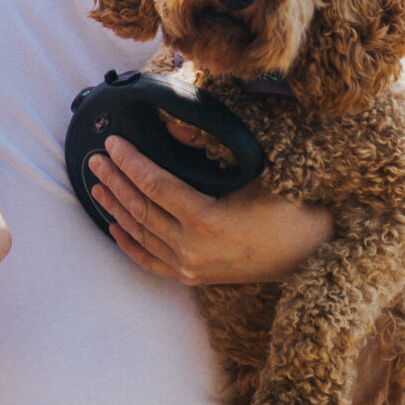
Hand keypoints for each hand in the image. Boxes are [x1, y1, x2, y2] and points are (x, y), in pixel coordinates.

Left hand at [87, 138, 331, 284]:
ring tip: (97, 185)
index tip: (113, 143)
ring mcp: (190, 267)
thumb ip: (208, 148)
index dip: (130, 163)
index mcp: (207, 220)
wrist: (309, 252)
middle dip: (115, 181)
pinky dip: (129, 243)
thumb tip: (170, 126)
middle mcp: (192, 248)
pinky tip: (113, 226)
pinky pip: (150, 261)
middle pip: (141, 209)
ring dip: (115, 208)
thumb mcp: (253, 171)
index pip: (154, 186)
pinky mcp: (193, 278)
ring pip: (140, 234)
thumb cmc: (286, 206)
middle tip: (95, 159)